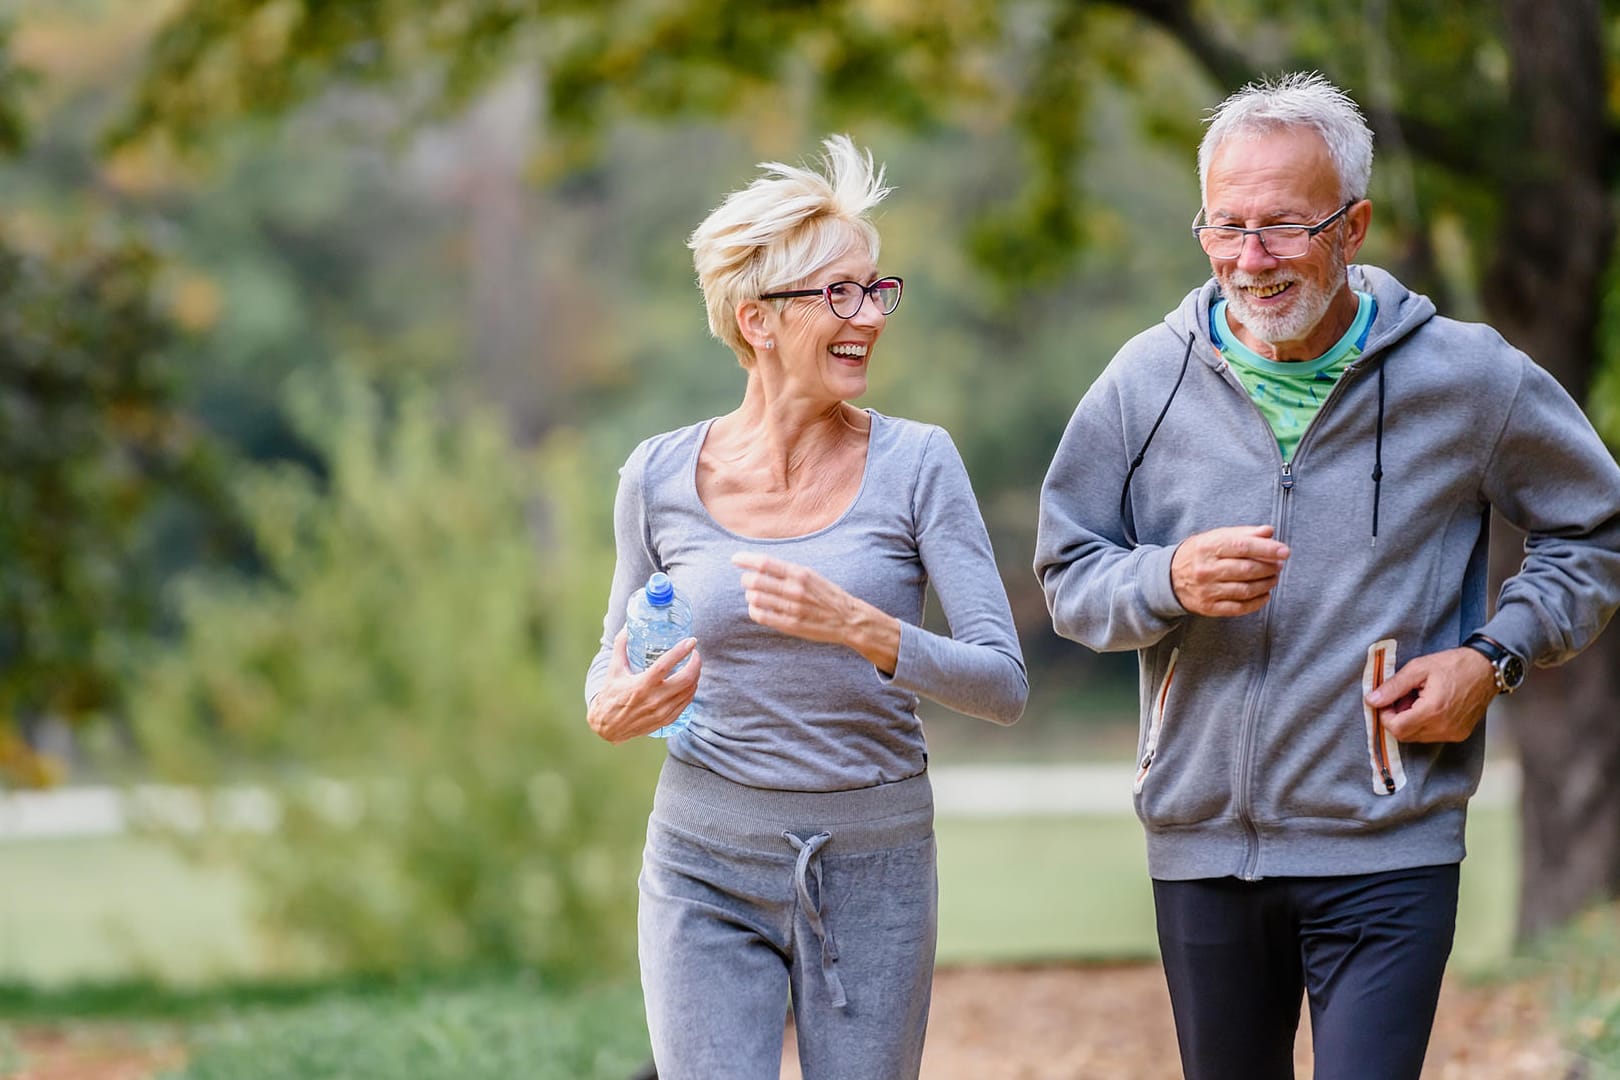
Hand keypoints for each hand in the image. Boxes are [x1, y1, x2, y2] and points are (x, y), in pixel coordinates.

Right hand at [586, 628, 701, 743]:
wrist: (608, 727)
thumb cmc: (611, 696)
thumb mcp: (614, 670)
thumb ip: (621, 647)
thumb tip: (627, 627)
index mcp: (641, 685)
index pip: (666, 665)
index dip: (681, 651)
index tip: (691, 641)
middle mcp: (654, 699)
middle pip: (686, 679)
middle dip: (696, 663)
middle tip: (694, 653)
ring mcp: (662, 712)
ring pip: (689, 691)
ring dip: (696, 676)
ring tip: (693, 665)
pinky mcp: (667, 720)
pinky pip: (686, 703)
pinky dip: (691, 690)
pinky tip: (690, 682)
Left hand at [731, 551, 900, 671]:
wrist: (848, 619)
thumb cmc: (827, 595)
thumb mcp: (811, 575)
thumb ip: (788, 571)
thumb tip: (760, 565)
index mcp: (800, 573)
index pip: (765, 563)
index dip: (746, 559)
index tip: (735, 559)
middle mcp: (795, 589)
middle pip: (755, 580)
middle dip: (746, 579)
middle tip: (746, 580)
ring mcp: (792, 608)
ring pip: (755, 598)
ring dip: (750, 595)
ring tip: (754, 595)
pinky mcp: (790, 624)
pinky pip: (761, 616)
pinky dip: (754, 610)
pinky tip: (756, 608)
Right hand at [1169, 525, 1289, 616]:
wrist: (1168, 578)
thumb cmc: (1197, 555)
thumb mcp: (1215, 537)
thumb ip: (1243, 534)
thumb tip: (1268, 532)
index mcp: (1207, 547)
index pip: (1242, 546)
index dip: (1267, 549)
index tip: (1284, 551)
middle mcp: (1206, 569)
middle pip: (1246, 569)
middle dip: (1268, 567)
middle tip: (1278, 565)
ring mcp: (1207, 590)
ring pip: (1245, 589)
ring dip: (1266, 584)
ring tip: (1273, 578)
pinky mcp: (1209, 607)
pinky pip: (1239, 607)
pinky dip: (1257, 602)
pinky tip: (1264, 594)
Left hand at [1365, 647, 1496, 742]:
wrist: (1487, 669)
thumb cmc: (1455, 665)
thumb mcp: (1418, 668)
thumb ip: (1393, 686)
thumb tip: (1372, 700)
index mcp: (1433, 710)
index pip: (1397, 729)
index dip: (1385, 716)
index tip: (1386, 702)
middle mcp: (1444, 727)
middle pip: (1405, 735)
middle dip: (1397, 718)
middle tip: (1403, 698)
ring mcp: (1454, 733)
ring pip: (1418, 737)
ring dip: (1410, 722)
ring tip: (1418, 699)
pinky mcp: (1459, 734)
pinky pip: (1432, 736)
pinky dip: (1425, 724)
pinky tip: (1430, 706)